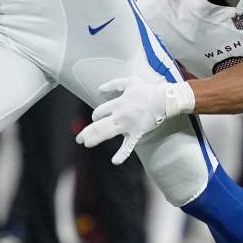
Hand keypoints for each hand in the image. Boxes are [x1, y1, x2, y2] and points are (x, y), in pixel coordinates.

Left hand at [75, 76, 194, 164]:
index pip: (100, 112)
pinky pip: (129, 146)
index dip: (96, 115)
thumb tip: (99, 89)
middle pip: (98, 124)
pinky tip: (115, 161)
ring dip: (95, 139)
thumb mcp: (130, 81)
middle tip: (79, 139)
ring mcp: (128, 126)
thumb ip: (113, 84)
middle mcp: (120, 115)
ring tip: (87, 144)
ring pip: (108, 133)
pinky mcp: (137, 133)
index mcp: (118, 103)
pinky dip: (122, 154)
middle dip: (87, 132)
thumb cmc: (146, 91)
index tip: (97, 118)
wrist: (163, 100)